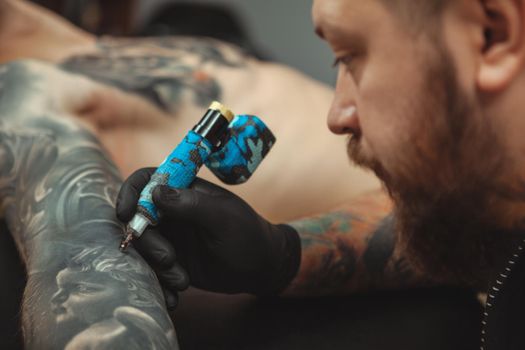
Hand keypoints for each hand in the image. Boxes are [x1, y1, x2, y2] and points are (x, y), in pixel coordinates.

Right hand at [116, 168, 300, 306]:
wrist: (261, 269)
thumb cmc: (248, 236)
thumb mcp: (223, 218)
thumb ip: (192, 204)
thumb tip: (156, 192)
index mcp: (185, 190)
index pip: (148, 180)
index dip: (131, 192)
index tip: (127, 214)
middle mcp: (172, 211)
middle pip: (138, 219)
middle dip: (148, 242)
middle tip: (170, 259)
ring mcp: (170, 236)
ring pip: (143, 248)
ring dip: (157, 268)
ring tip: (182, 280)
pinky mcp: (171, 262)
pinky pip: (153, 271)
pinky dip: (159, 285)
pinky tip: (174, 298)